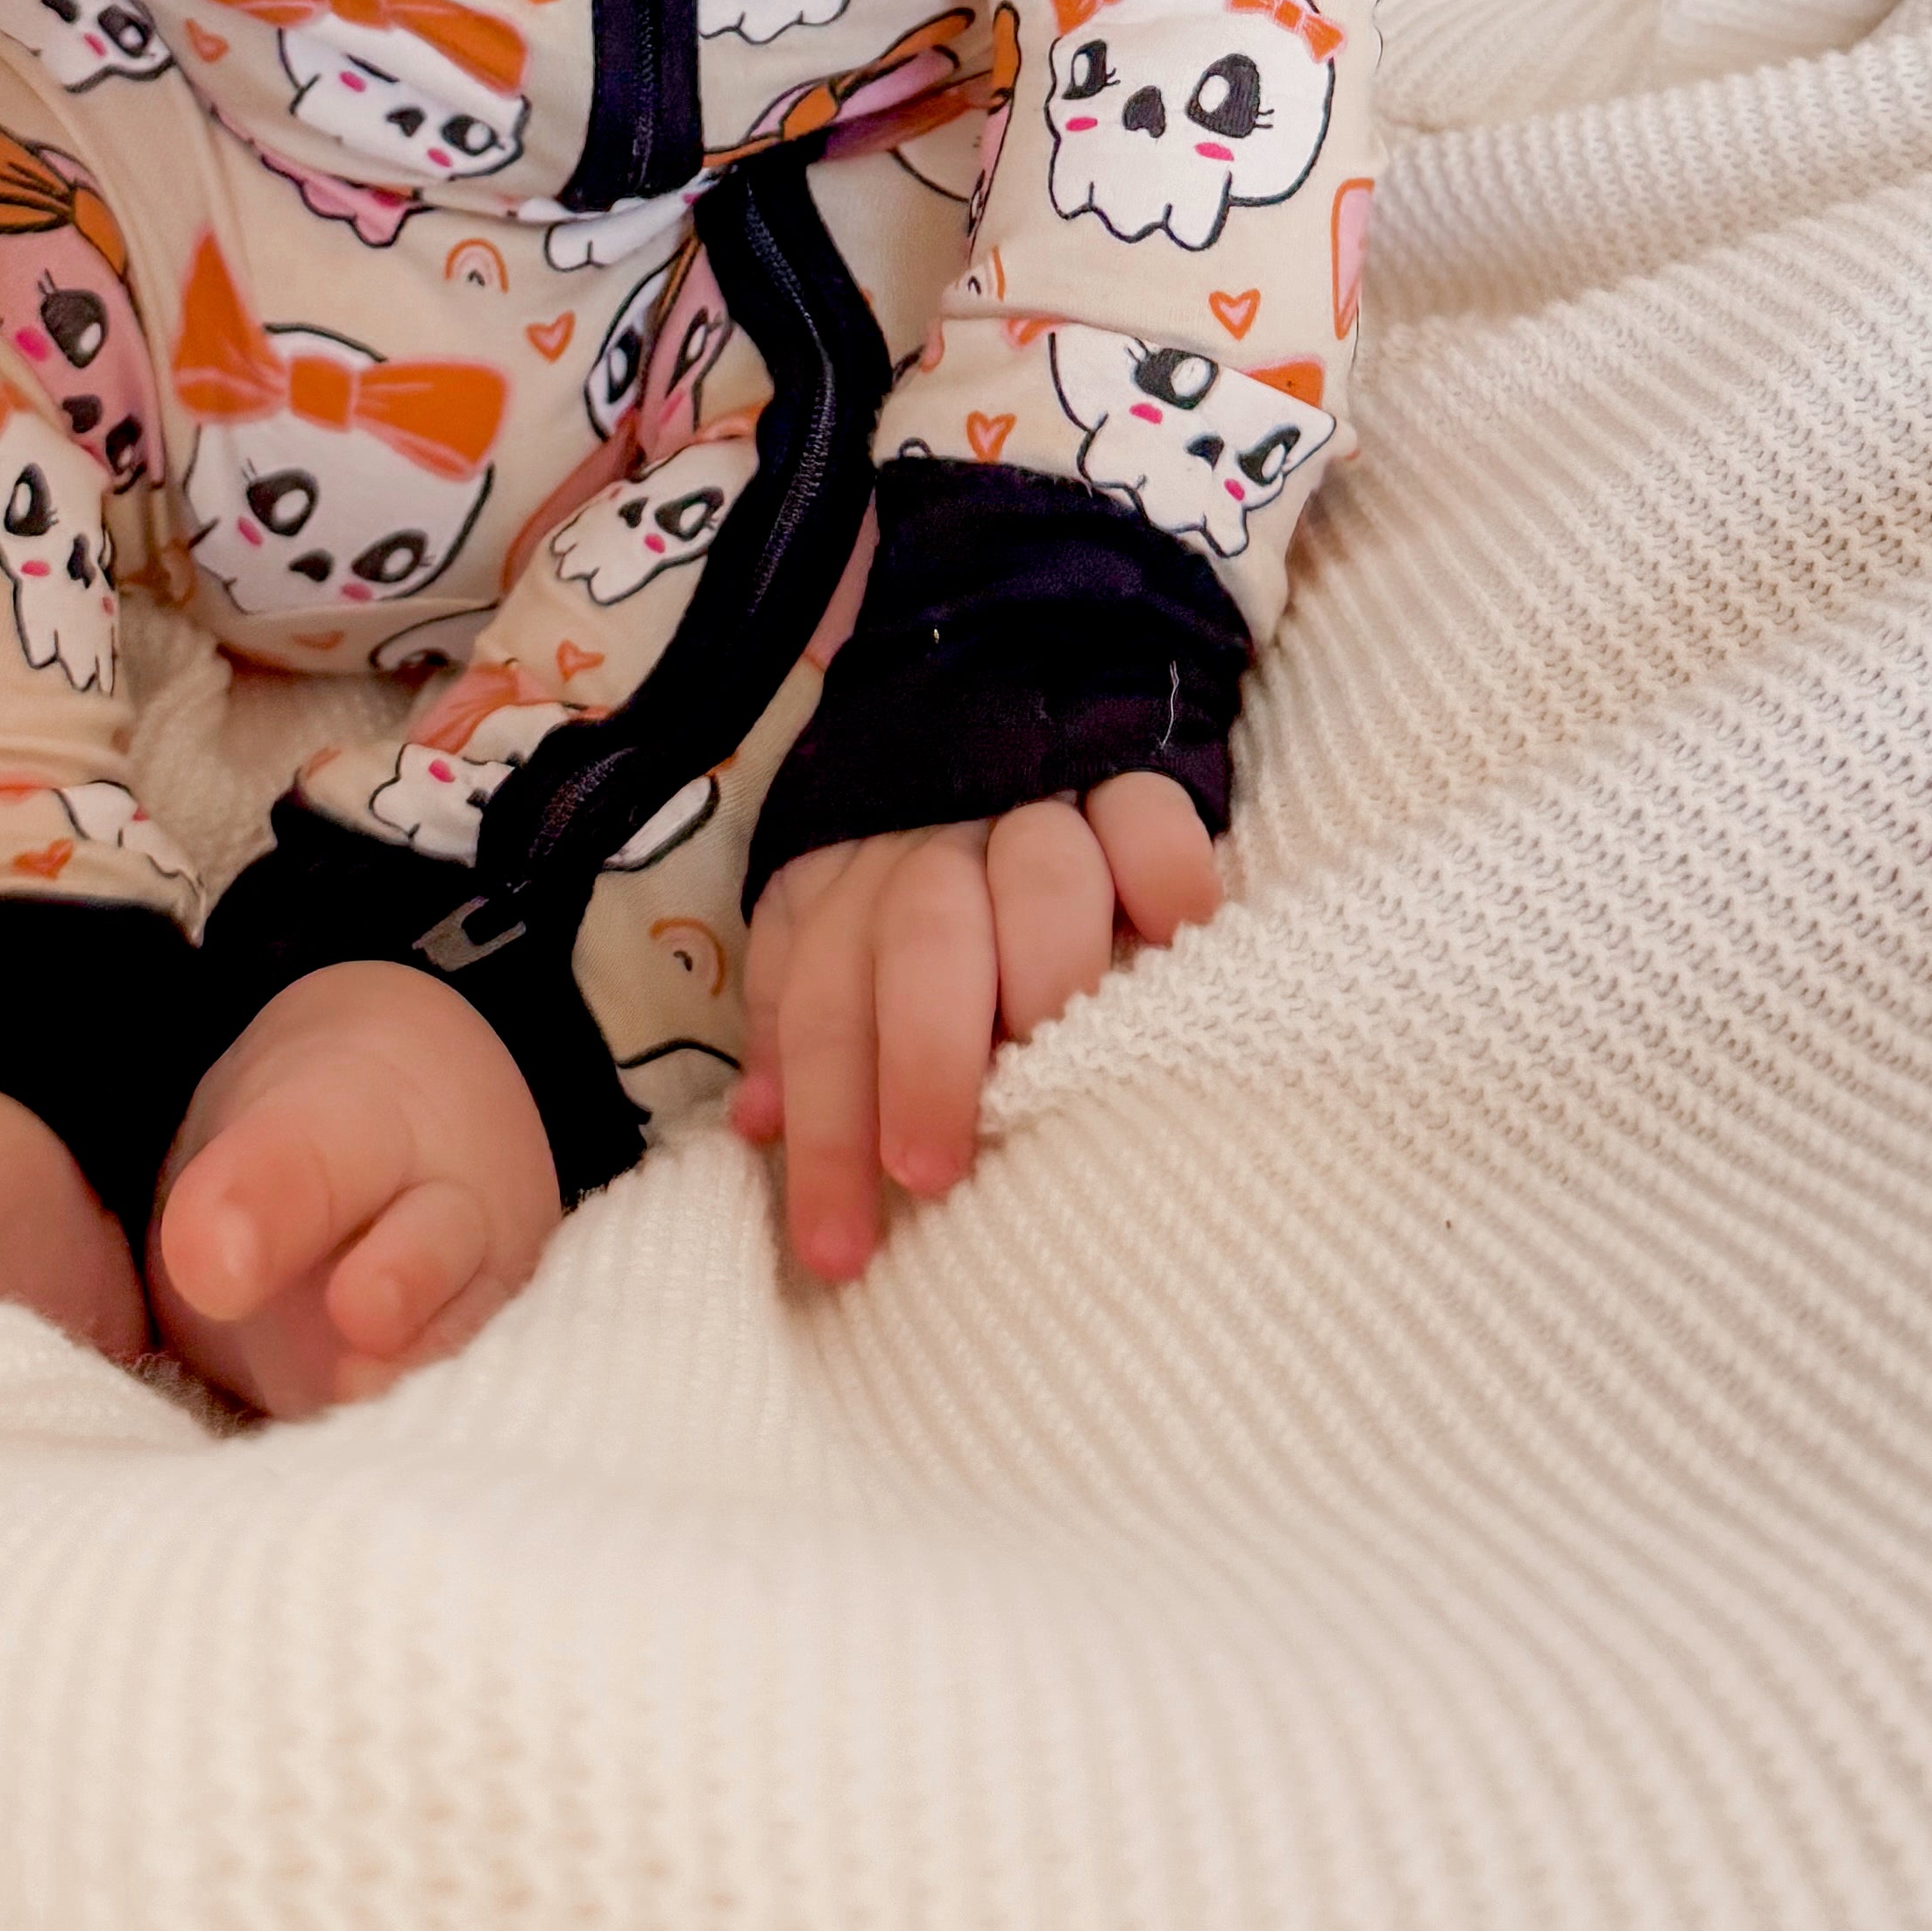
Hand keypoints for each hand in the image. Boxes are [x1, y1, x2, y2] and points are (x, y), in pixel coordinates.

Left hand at [732, 776, 1220, 1279]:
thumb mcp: (832, 922)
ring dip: (1042, 973)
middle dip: (922, 1063)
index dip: (824, 1128)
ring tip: (1057, 1067)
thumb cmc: (916, 863)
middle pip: (921, 940)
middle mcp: (940, 840)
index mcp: (856, 884)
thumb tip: (753, 1125)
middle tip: (930, 1175)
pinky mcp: (1135, 777)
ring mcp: (1042, 802)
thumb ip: (795, 1015)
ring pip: (1039, 872)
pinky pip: (1151, 817)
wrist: (1002, 680)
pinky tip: (1178, 941)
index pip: (821, 1005)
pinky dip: (1164, 877)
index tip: (837, 1250)